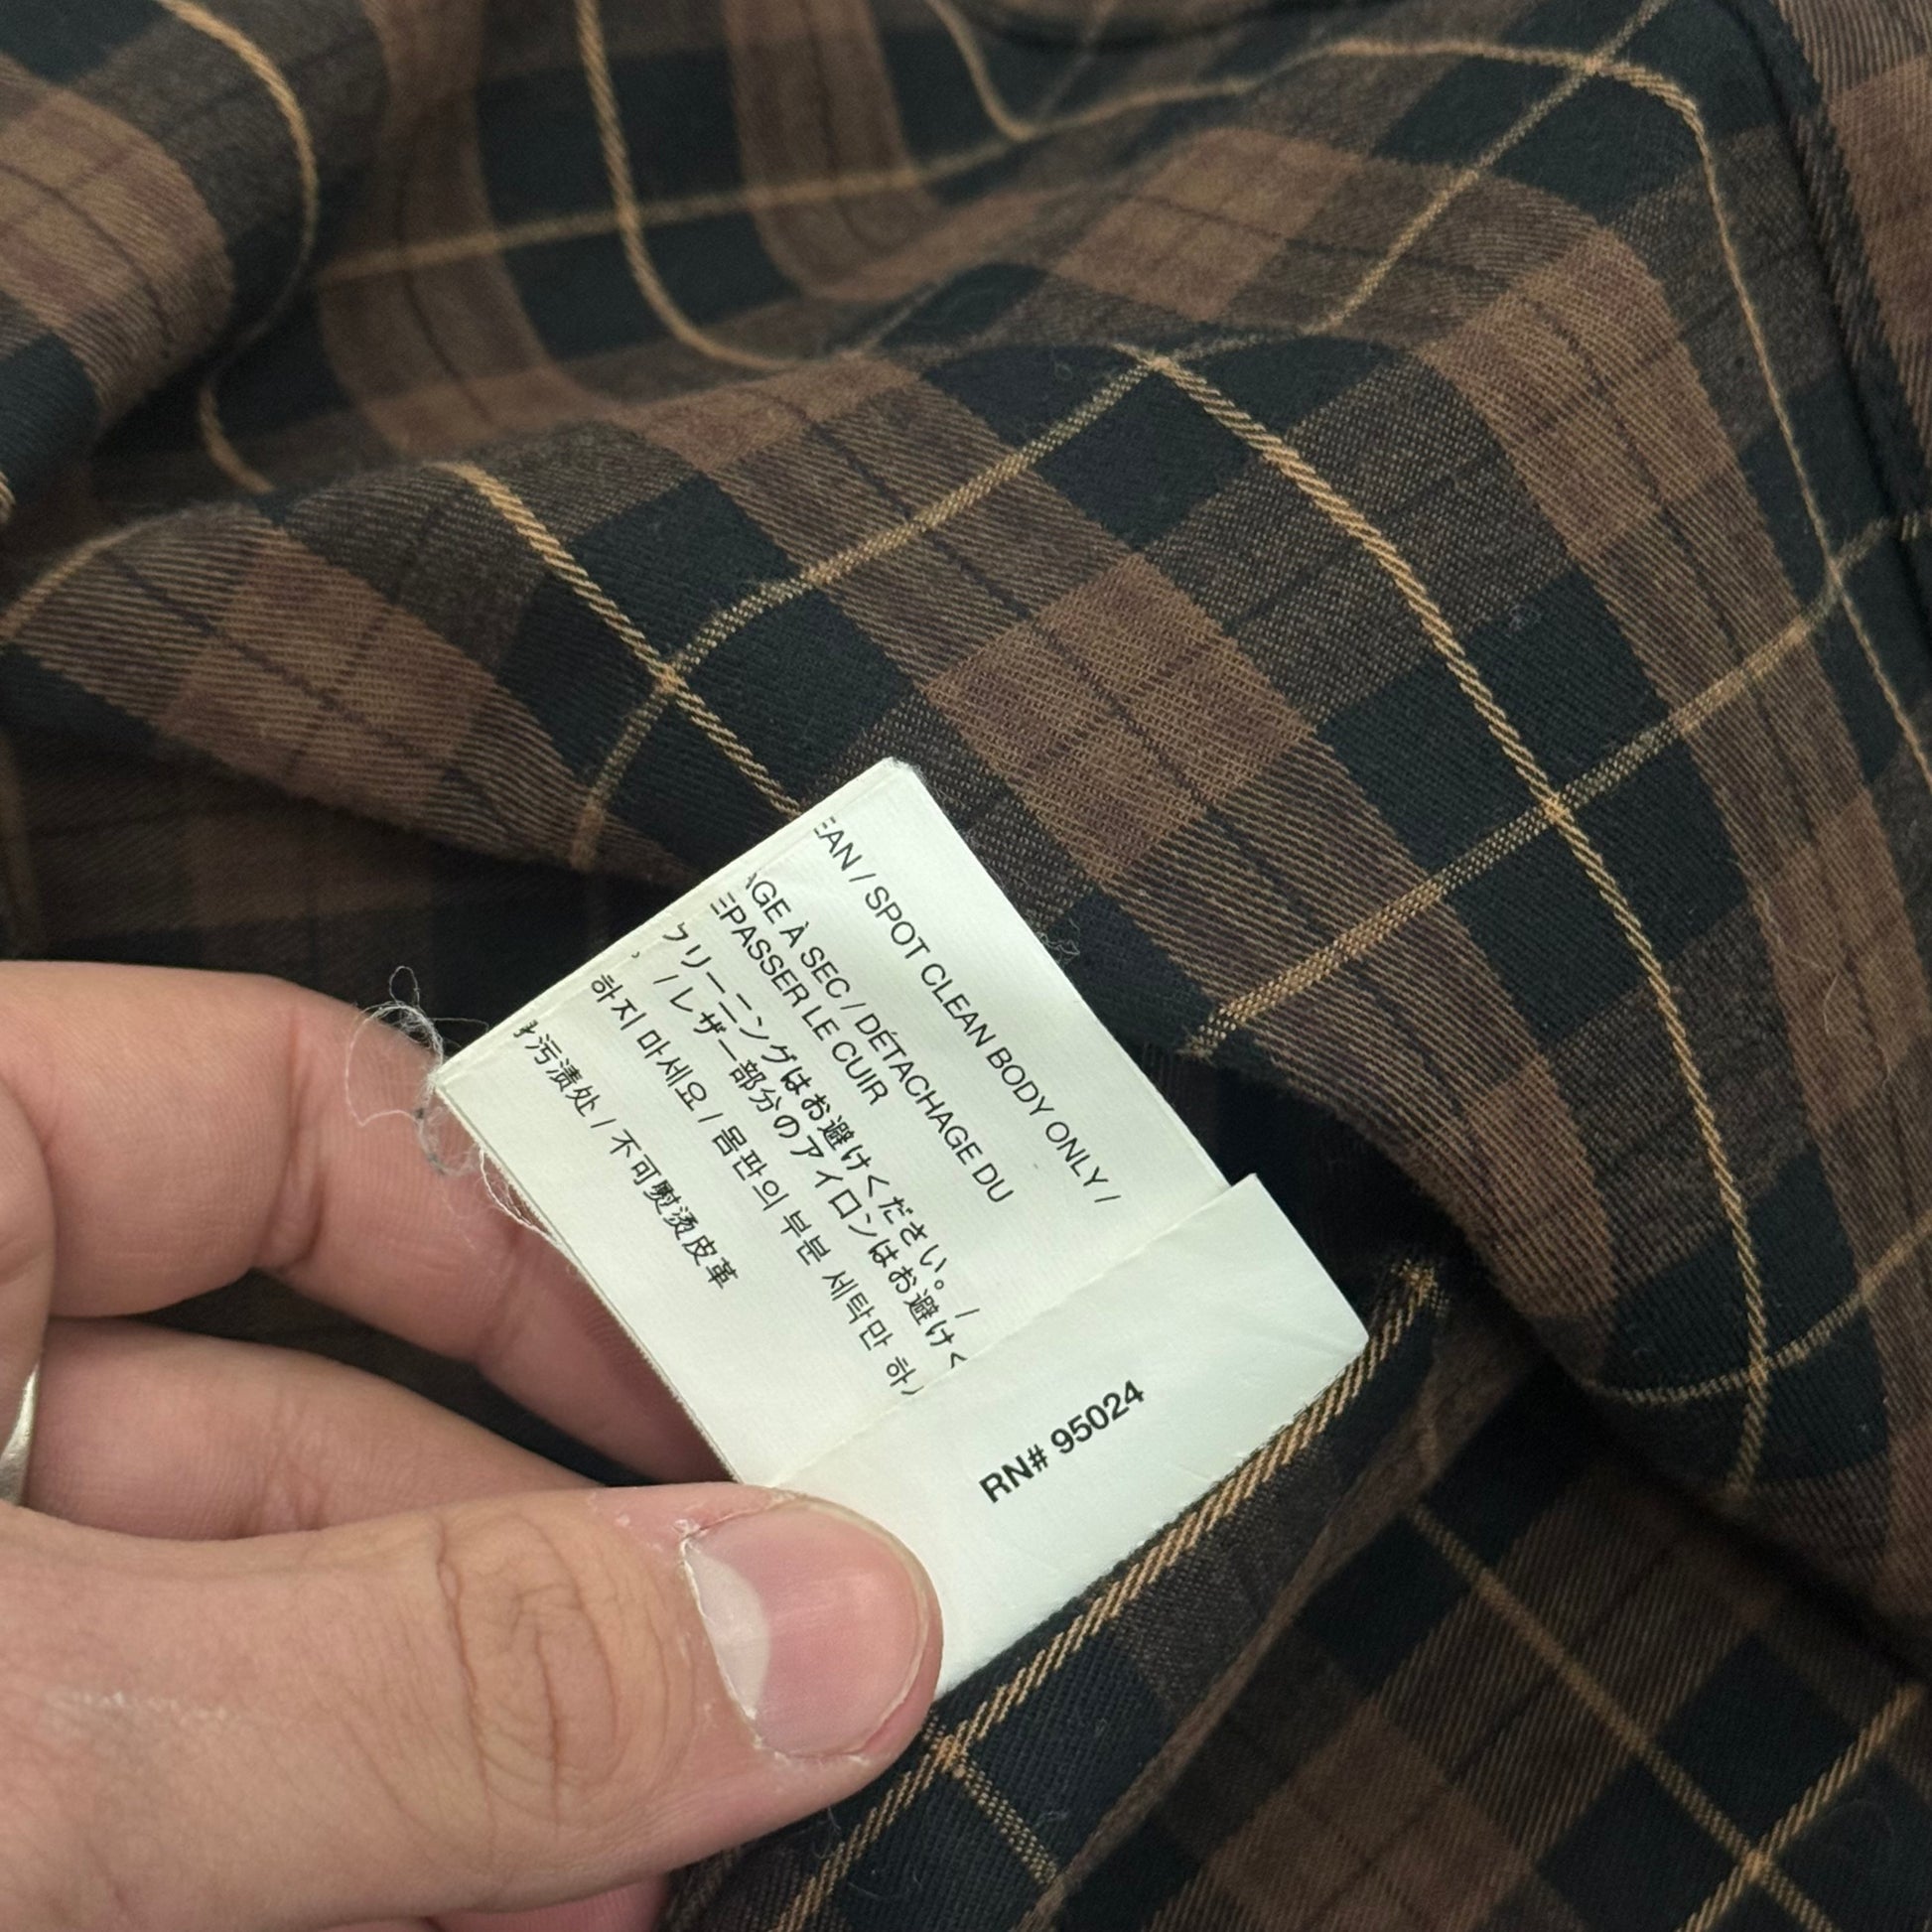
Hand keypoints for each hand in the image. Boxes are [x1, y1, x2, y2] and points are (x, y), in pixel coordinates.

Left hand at [0, 963, 939, 1931]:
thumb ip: (425, 1669)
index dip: (538, 1236)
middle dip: (545, 1595)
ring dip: (464, 1763)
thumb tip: (830, 1624)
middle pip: (310, 1416)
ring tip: (638, 1882)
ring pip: (248, 1635)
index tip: (737, 1402)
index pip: (286, 1106)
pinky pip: (155, 1774)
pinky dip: (327, 1848)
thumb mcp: (34, 1729)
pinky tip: (482, 1922)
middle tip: (755, 1713)